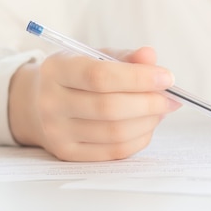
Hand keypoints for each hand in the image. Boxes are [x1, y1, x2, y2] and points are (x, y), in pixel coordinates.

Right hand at [8, 46, 179, 160]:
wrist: (38, 103)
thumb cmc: (75, 76)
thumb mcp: (93, 57)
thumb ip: (124, 57)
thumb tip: (150, 56)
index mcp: (56, 69)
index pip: (100, 76)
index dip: (138, 78)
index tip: (167, 77)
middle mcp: (51, 102)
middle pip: (109, 108)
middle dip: (149, 103)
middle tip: (171, 97)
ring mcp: (57, 131)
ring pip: (114, 133)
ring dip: (148, 121)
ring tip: (161, 109)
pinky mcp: (67, 153)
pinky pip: (113, 151)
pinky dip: (139, 138)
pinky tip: (147, 125)